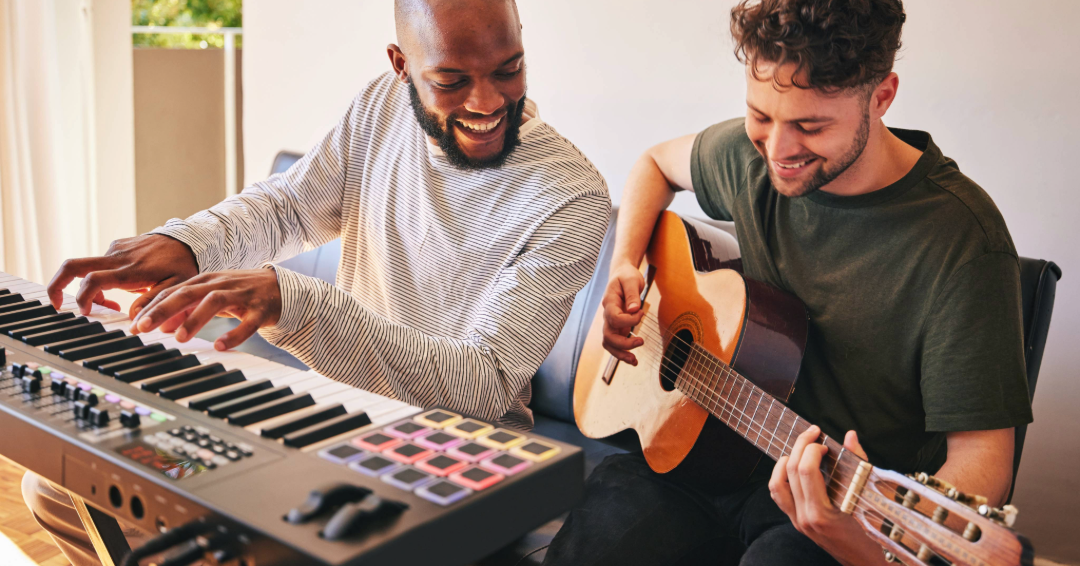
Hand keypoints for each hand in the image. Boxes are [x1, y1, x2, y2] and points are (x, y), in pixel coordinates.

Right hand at [48, 234, 198, 315]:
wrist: (189, 240)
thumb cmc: (182, 266)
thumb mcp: (175, 289)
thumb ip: (153, 303)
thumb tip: (132, 320)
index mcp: (130, 270)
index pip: (93, 281)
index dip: (83, 298)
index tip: (87, 313)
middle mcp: (117, 257)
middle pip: (72, 266)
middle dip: (56, 285)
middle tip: (56, 305)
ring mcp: (115, 249)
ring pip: (86, 270)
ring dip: (90, 290)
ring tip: (112, 305)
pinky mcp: (117, 246)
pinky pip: (99, 265)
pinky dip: (100, 280)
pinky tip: (120, 290)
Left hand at [129, 269, 281, 350]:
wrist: (280, 287)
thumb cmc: (240, 293)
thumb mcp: (211, 298)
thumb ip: (187, 310)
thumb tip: (162, 326)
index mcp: (205, 281)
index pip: (172, 291)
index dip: (151, 307)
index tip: (132, 325)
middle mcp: (220, 284)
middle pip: (187, 293)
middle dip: (162, 310)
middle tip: (143, 327)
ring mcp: (241, 295)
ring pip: (214, 302)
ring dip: (195, 319)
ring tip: (180, 338)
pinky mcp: (260, 309)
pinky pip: (248, 322)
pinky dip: (234, 334)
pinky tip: (221, 346)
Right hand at [601, 262, 646, 364]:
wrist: (622, 275)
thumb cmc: (626, 276)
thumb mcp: (631, 280)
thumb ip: (632, 294)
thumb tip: (634, 309)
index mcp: (609, 302)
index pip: (614, 318)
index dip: (628, 320)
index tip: (641, 313)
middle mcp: (607, 315)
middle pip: (608, 336)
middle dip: (623, 343)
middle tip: (641, 341)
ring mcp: (611, 322)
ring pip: (609, 343)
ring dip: (620, 354)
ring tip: (634, 361)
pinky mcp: (618, 327)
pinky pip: (616, 343)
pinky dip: (623, 353)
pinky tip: (634, 359)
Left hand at [769, 427, 885, 565]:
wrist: (868, 565)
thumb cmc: (876, 536)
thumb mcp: (870, 500)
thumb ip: (859, 466)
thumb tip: (850, 436)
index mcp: (822, 513)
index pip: (805, 470)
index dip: (812, 448)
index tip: (825, 442)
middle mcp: (805, 518)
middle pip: (790, 471)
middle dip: (800, 446)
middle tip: (814, 433)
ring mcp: (798, 522)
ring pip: (777, 484)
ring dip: (786, 461)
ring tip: (802, 449)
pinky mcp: (797, 523)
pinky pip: (779, 496)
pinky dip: (782, 477)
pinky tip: (795, 468)